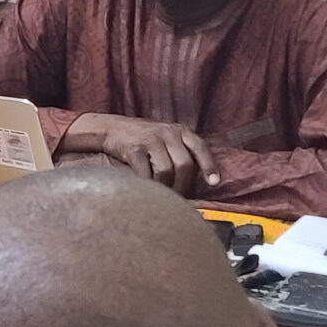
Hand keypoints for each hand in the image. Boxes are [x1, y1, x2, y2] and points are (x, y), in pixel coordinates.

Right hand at [68, 114, 222, 195]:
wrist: (112, 128)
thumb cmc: (143, 138)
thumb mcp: (166, 137)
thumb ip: (181, 150)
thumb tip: (196, 178)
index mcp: (179, 130)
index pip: (200, 148)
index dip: (209, 166)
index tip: (214, 183)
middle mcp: (168, 133)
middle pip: (184, 164)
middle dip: (183, 185)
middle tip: (179, 198)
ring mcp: (151, 140)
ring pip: (167, 170)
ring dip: (166, 187)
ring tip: (163, 195)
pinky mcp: (134, 149)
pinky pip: (146, 172)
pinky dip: (148, 184)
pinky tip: (147, 189)